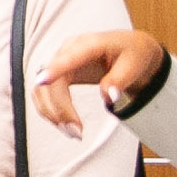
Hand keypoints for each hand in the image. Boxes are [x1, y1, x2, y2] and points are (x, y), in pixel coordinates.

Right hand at [29, 27, 166, 136]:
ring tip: (73, 132)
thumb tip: (108, 96)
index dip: (54, 69)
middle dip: (60, 108)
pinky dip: (51, 111)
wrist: (128, 50)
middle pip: (52, 81)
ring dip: (52, 113)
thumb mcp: (134, 64)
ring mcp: (60, 62)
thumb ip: (119, 79)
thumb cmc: (131, 53)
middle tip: (77, 132)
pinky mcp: (57, 74)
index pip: (68, 57)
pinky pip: (45, 94)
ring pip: (42, 90)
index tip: (42, 81)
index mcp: (88, 44)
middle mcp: (68, 50)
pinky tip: (65, 123)